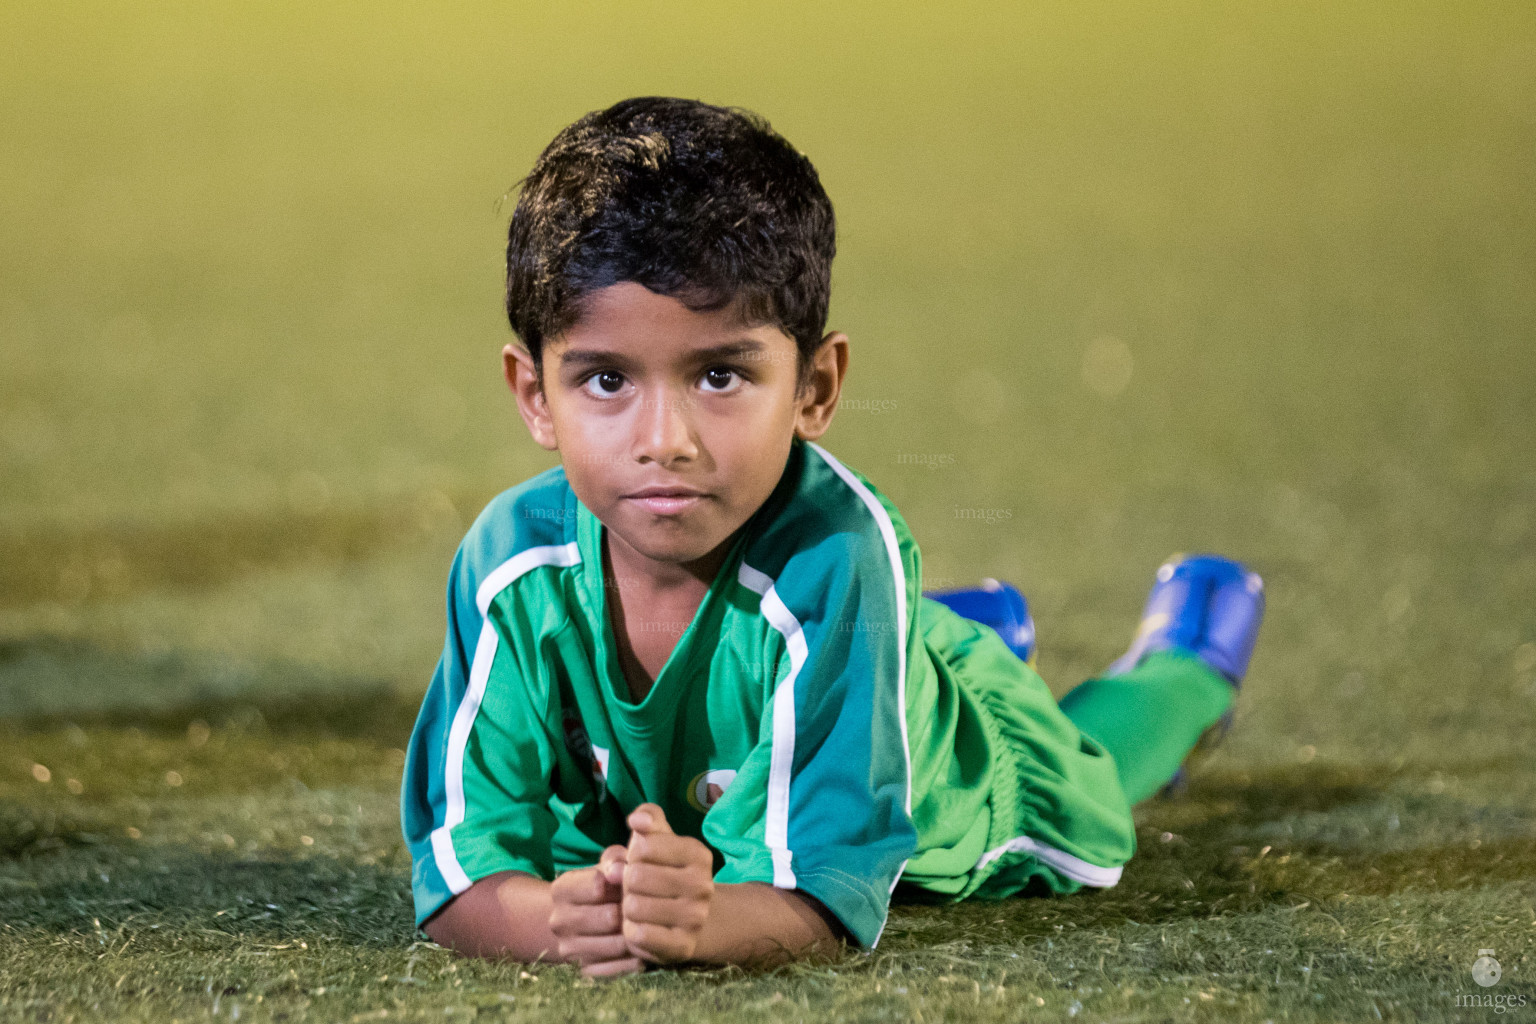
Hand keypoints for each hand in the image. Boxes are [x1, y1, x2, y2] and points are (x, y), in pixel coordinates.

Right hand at [548, 844, 641, 977]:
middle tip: (648, 907)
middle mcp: (558, 922)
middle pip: (608, 918)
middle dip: (632, 912)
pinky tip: (643, 946)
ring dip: (637, 936)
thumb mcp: (608, 865)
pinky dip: (635, 959)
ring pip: (616, 945)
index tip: (633, 882)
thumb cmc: (605, 885)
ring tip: (650, 926)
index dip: (622, 882)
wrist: (583, 920)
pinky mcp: (584, 971)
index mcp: (560, 889)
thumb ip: (615, 860)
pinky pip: (618, 969)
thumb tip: (620, 870)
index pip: (597, 885)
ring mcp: (569, 950)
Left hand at [621, 803, 714, 964]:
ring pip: (633, 906)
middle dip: (627, 882)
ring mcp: (695, 918)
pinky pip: (639, 935)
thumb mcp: (658, 840)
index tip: (642, 862)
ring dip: (627, 908)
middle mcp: (702, 885)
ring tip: (639, 908)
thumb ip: (647, 819)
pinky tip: (641, 928)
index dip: (633, 855)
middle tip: (637, 888)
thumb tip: (637, 821)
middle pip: (635, 877)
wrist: (692, 919)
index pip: (643, 846)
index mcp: (698, 854)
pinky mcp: (683, 946)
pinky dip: (631, 932)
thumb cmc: (664, 871)